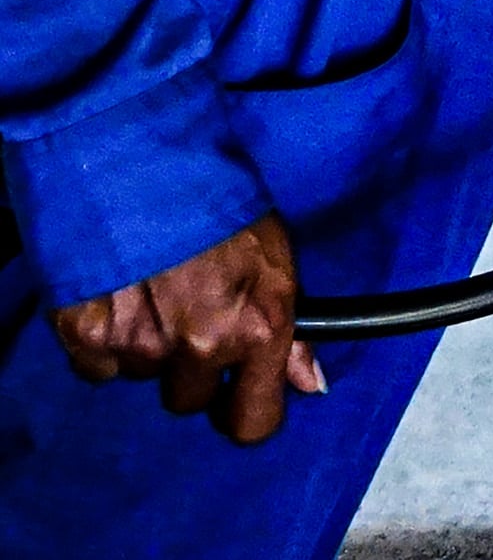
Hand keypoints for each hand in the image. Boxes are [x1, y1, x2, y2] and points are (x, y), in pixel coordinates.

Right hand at [52, 214, 325, 443]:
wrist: (143, 163)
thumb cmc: (218, 201)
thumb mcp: (275, 258)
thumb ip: (290, 330)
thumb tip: (309, 384)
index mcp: (259, 326)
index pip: (254, 423)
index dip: (244, 413)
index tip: (236, 397)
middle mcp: (201, 345)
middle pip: (188, 400)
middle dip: (188, 369)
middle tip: (187, 317)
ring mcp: (141, 344)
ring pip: (143, 377)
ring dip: (147, 347)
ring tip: (152, 291)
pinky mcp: (87, 337)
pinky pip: (97, 369)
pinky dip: (104, 342)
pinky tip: (117, 297)